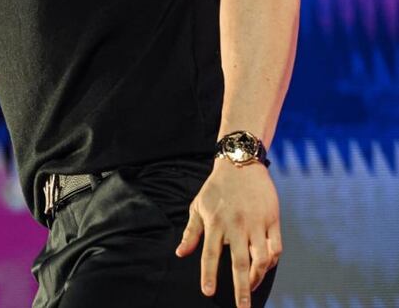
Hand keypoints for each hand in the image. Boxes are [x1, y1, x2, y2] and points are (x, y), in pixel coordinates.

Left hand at [175, 160, 282, 307]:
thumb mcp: (198, 207)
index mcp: (215, 223)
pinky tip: (265, 269)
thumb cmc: (215, 188)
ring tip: (251, 288)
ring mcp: (256, 223)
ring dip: (257, 278)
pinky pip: (276, 247)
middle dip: (241, 289)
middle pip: (239, 263)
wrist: (240, 164)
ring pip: (261, 259)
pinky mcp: (272, 219)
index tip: (207, 292)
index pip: (210, 254)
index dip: (208, 274)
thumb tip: (180, 254)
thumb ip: (191, 232)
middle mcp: (236, 226)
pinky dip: (272, 262)